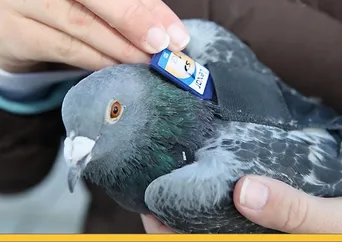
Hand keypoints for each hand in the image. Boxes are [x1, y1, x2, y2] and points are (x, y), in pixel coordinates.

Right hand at [0, 0, 188, 71]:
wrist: (10, 19)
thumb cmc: (62, 6)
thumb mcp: (93, 1)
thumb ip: (126, 7)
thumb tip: (167, 32)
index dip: (150, 8)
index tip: (176, 34)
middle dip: (136, 23)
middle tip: (163, 47)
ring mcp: (24, 2)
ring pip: (82, 25)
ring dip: (121, 48)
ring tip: (147, 63)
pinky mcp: (17, 33)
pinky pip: (65, 48)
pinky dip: (97, 60)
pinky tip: (118, 68)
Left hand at [141, 175, 341, 233]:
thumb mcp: (331, 224)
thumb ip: (292, 211)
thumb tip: (245, 191)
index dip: (169, 234)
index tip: (148, 207)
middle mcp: (253, 237)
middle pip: (201, 235)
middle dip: (176, 214)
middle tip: (158, 180)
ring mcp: (261, 230)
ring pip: (216, 223)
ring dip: (197, 203)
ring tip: (180, 172)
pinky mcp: (272, 220)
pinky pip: (238, 211)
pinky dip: (222, 196)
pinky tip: (217, 176)